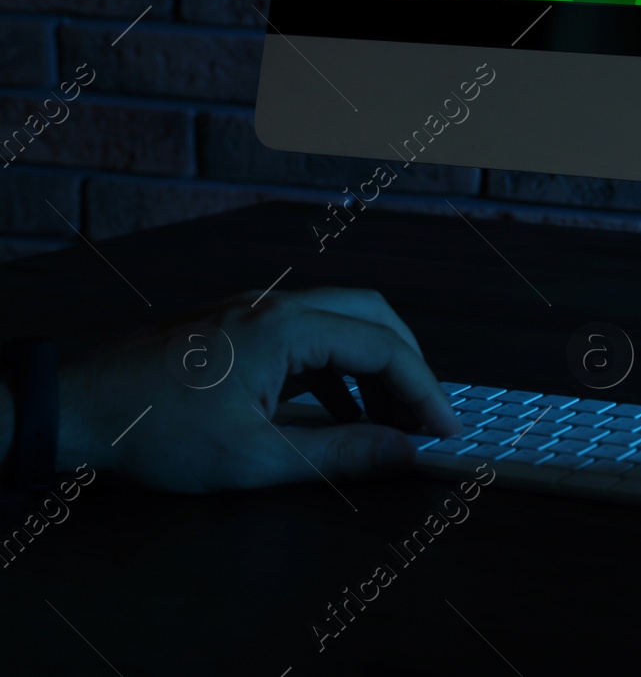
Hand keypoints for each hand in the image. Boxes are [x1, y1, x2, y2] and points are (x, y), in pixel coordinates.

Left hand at [57, 288, 461, 492]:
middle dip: (410, 367)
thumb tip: (405, 455)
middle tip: (428, 418)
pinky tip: (340, 414)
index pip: (384, 348)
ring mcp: (254, 312)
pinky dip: (339, 371)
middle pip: (374, 318)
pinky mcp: (237, 329)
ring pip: (342, 323)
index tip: (446, 433)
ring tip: (390, 424)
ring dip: (374, 369)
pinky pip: (310, 338)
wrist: (72, 411)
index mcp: (287, 327)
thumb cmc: (153, 432)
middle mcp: (276, 304)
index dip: (425, 392)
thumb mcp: (253, 458)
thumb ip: (339, 454)